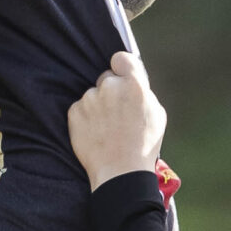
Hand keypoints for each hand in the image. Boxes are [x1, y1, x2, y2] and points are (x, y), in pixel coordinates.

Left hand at [68, 52, 167, 188]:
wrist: (120, 172)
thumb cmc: (143, 145)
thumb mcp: (156, 114)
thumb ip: (142, 92)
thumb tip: (132, 82)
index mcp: (134, 84)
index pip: (121, 58)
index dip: (121, 67)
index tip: (120, 74)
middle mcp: (110, 86)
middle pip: (106, 78)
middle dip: (110, 91)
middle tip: (116, 114)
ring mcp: (90, 99)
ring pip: (93, 96)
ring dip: (97, 107)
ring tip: (107, 129)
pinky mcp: (74, 112)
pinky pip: (80, 109)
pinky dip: (85, 118)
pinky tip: (96, 134)